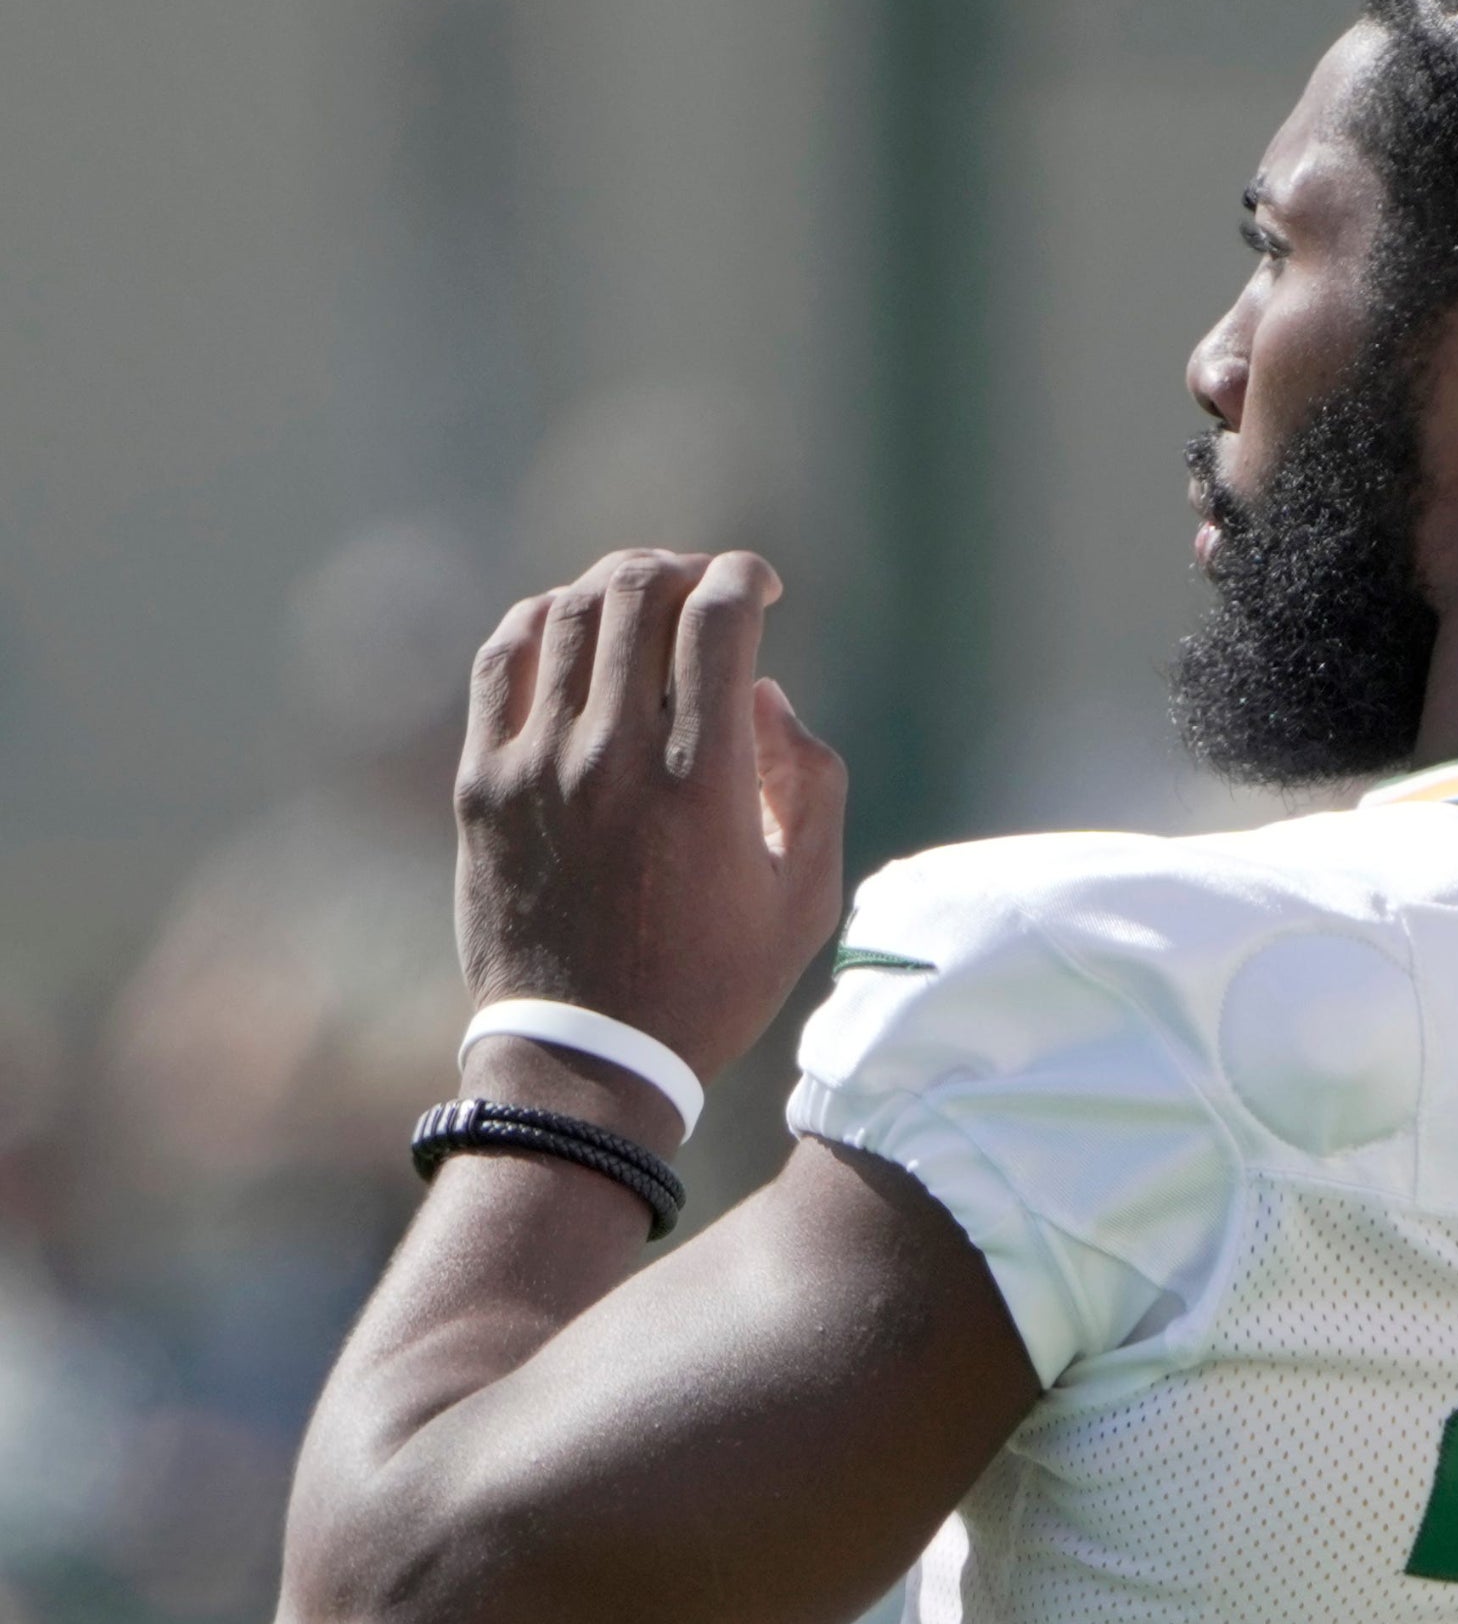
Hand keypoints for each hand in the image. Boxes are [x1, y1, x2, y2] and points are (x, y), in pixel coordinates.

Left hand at [455, 549, 846, 1089]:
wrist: (584, 1055)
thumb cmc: (712, 982)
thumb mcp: (805, 897)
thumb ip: (810, 781)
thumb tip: (763, 695)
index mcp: (702, 781)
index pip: (715, 617)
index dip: (743, 576)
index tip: (760, 586)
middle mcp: (613, 756)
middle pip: (636, 592)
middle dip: (681, 568)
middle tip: (703, 587)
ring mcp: (536, 765)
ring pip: (569, 614)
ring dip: (615, 587)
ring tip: (644, 602)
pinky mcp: (481, 784)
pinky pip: (502, 661)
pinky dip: (542, 622)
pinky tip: (571, 630)